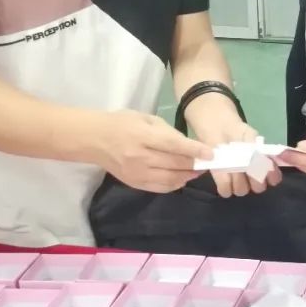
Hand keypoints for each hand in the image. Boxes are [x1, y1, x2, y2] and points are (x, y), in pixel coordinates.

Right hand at [93, 110, 211, 192]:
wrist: (93, 139)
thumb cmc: (121, 123)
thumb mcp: (145, 118)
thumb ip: (167, 131)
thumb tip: (188, 146)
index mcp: (142, 136)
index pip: (174, 145)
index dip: (194, 150)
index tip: (211, 153)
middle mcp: (139, 157)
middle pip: (174, 164)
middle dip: (195, 164)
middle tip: (208, 162)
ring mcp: (136, 173)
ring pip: (170, 179)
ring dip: (187, 176)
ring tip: (197, 170)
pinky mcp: (134, 183)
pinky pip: (160, 188)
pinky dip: (175, 184)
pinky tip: (182, 178)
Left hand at [188, 100, 281, 197]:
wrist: (217, 128)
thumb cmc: (236, 131)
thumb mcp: (248, 135)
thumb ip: (254, 147)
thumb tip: (257, 158)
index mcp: (264, 164)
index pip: (274, 178)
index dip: (271, 176)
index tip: (265, 167)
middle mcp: (253, 176)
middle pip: (258, 188)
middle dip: (253, 178)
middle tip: (246, 166)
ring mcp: (239, 181)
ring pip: (242, 190)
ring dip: (238, 180)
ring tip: (232, 167)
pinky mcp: (223, 182)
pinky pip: (226, 191)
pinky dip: (224, 183)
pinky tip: (223, 173)